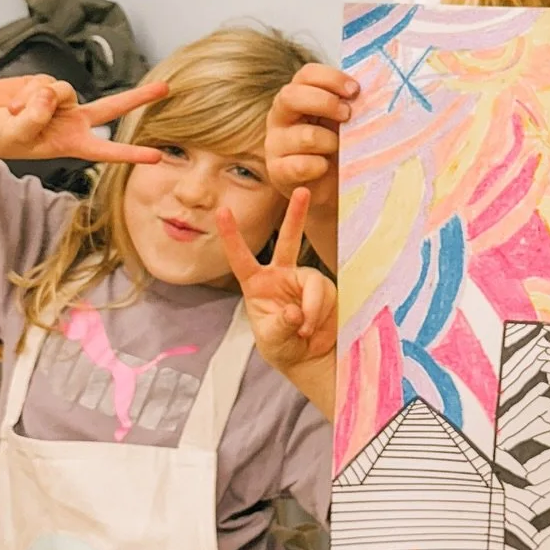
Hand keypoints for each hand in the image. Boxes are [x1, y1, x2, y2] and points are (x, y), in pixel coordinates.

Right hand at [0, 75, 167, 164]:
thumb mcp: (14, 135)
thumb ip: (33, 118)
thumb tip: (51, 94)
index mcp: (72, 143)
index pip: (106, 148)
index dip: (130, 153)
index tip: (156, 157)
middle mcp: (74, 121)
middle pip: (113, 107)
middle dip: (139, 97)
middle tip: (166, 88)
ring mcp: (62, 101)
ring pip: (64, 90)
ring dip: (36, 99)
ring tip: (16, 112)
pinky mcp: (49, 84)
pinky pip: (45, 81)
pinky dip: (26, 90)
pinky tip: (14, 101)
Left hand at [218, 189, 337, 373]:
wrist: (309, 359)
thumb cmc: (283, 347)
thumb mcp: (273, 341)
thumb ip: (280, 326)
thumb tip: (294, 311)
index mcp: (257, 284)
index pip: (241, 257)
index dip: (231, 235)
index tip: (222, 210)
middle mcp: (281, 275)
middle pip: (287, 241)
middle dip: (296, 216)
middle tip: (302, 191)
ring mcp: (304, 281)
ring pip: (313, 282)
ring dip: (312, 308)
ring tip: (305, 330)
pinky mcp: (325, 291)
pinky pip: (327, 296)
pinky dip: (321, 313)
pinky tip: (316, 329)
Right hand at [267, 62, 357, 203]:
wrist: (332, 188)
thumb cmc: (340, 148)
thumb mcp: (346, 121)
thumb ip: (351, 104)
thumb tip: (374, 89)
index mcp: (298, 96)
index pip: (307, 75)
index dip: (331, 78)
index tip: (355, 90)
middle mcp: (280, 116)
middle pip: (291, 95)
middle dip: (326, 103)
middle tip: (348, 115)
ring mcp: (275, 143)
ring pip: (305, 136)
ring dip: (330, 142)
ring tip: (340, 149)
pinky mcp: (277, 170)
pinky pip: (300, 165)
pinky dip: (319, 167)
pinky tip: (325, 168)